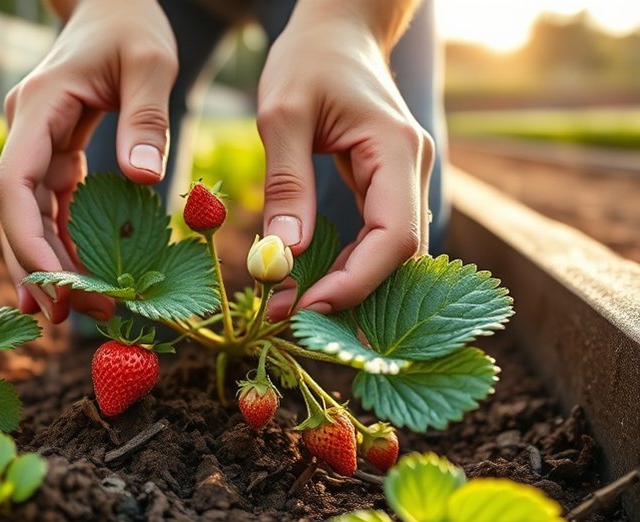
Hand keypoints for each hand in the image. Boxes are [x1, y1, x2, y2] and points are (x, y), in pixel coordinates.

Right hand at [0, 0, 177, 322]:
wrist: (111, 2)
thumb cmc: (132, 24)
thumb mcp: (150, 61)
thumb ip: (146, 117)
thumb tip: (146, 179)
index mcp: (38, 107)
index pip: (13, 184)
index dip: (26, 240)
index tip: (52, 284)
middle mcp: (27, 129)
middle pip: (14, 210)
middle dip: (35, 265)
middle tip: (63, 316)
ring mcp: (37, 142)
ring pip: (30, 214)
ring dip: (48, 261)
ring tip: (74, 310)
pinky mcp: (55, 152)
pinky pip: (53, 205)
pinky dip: (64, 241)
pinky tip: (79, 275)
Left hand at [257, 0, 433, 320]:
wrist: (337, 29)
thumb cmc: (309, 60)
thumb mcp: (283, 114)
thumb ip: (287, 183)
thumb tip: (283, 255)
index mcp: (395, 149)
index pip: (395, 235)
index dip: (358, 281)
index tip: (308, 306)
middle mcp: (411, 169)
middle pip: (398, 254)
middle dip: (350, 294)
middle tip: (291, 319)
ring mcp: (403, 179)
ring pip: (390, 252)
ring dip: (347, 285)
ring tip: (291, 308)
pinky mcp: (386, 186)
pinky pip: (376, 238)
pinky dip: (347, 265)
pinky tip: (309, 283)